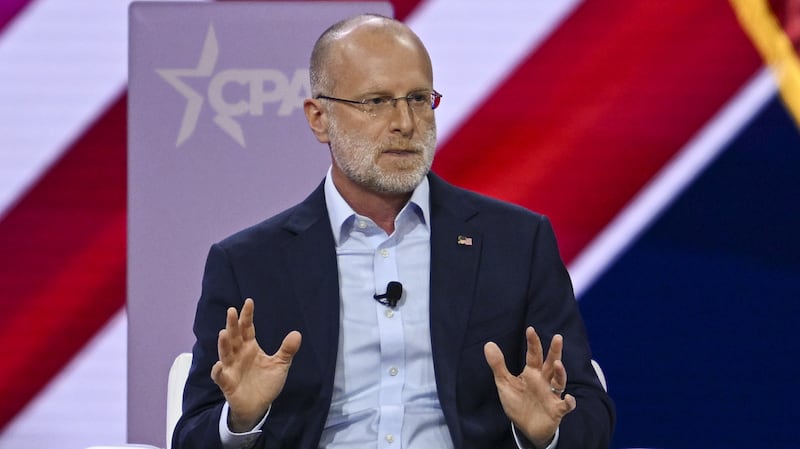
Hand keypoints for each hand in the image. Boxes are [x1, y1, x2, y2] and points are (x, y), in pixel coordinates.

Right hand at [210, 298, 301, 431]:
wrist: (258, 406)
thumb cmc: (266, 383)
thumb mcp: (280, 365)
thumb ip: (287, 350)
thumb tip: (297, 333)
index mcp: (250, 347)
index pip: (247, 328)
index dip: (247, 316)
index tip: (249, 301)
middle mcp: (238, 354)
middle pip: (234, 337)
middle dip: (232, 324)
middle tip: (232, 311)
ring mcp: (231, 368)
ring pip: (225, 353)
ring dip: (223, 344)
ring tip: (224, 332)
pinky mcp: (227, 383)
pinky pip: (220, 376)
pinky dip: (218, 371)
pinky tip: (218, 365)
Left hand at [484, 327, 575, 447]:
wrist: (526, 428)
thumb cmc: (518, 403)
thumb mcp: (505, 383)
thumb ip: (498, 365)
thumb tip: (488, 344)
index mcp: (532, 373)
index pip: (533, 355)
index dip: (532, 343)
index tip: (530, 329)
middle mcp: (544, 381)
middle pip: (551, 363)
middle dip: (554, 351)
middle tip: (557, 337)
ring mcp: (551, 395)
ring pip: (559, 381)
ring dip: (560, 373)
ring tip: (558, 364)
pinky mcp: (556, 410)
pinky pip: (565, 406)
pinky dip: (569, 402)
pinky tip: (568, 397)